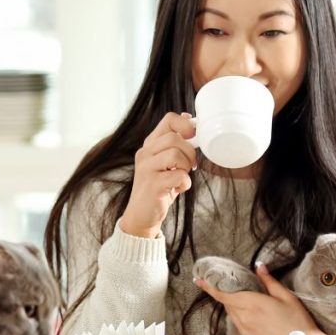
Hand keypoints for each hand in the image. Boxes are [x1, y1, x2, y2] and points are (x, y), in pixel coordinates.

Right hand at [119, 112, 196, 238]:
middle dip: (189, 152)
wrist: (142, 216)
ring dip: (186, 166)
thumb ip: (174, 143)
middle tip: (190, 166)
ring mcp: (146, 169)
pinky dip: (185, 183)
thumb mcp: (165, 162)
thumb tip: (190, 119)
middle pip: (174, 137)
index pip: (169, 119)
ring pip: (175, 154)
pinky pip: (178, 176)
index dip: (186, 125)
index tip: (193, 138)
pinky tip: (178, 189)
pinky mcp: (152, 185)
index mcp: (149, 145)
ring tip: (182, 176)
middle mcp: (145, 154)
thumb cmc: (158, 187)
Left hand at [195, 263, 319, 334]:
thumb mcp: (286, 297)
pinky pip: (238, 322)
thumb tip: (259, 267)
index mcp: (252, 304)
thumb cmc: (297, 322)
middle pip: (226, 303)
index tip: (198, 280)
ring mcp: (245, 330)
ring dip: (231, 303)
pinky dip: (238, 313)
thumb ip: (269, 281)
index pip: (224, 294)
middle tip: (220, 282)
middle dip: (222, 292)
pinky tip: (248, 310)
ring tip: (237, 294)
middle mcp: (244, 318)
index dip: (209, 287)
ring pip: (232, 313)